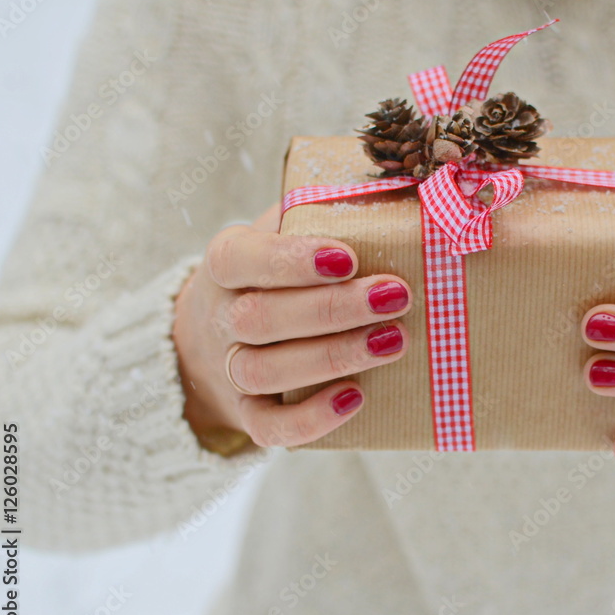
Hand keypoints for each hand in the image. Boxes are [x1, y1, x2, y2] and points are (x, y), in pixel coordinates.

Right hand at [171, 204, 412, 448]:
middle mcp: (220, 317)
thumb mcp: (282, 231)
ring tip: (394, 342)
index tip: (347, 258)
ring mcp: (228, 370)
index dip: (290, 261)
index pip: (243, 259)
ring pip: (265, 370)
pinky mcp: (247, 414)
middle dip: (332, 309)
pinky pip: (268, 427)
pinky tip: (356, 398)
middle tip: (396, 297)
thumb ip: (318, 211)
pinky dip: (309, 419)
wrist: (217, 337)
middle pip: (261, 317)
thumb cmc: (275, 273)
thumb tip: (397, 187)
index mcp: (227, 262)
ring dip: (332, 356)